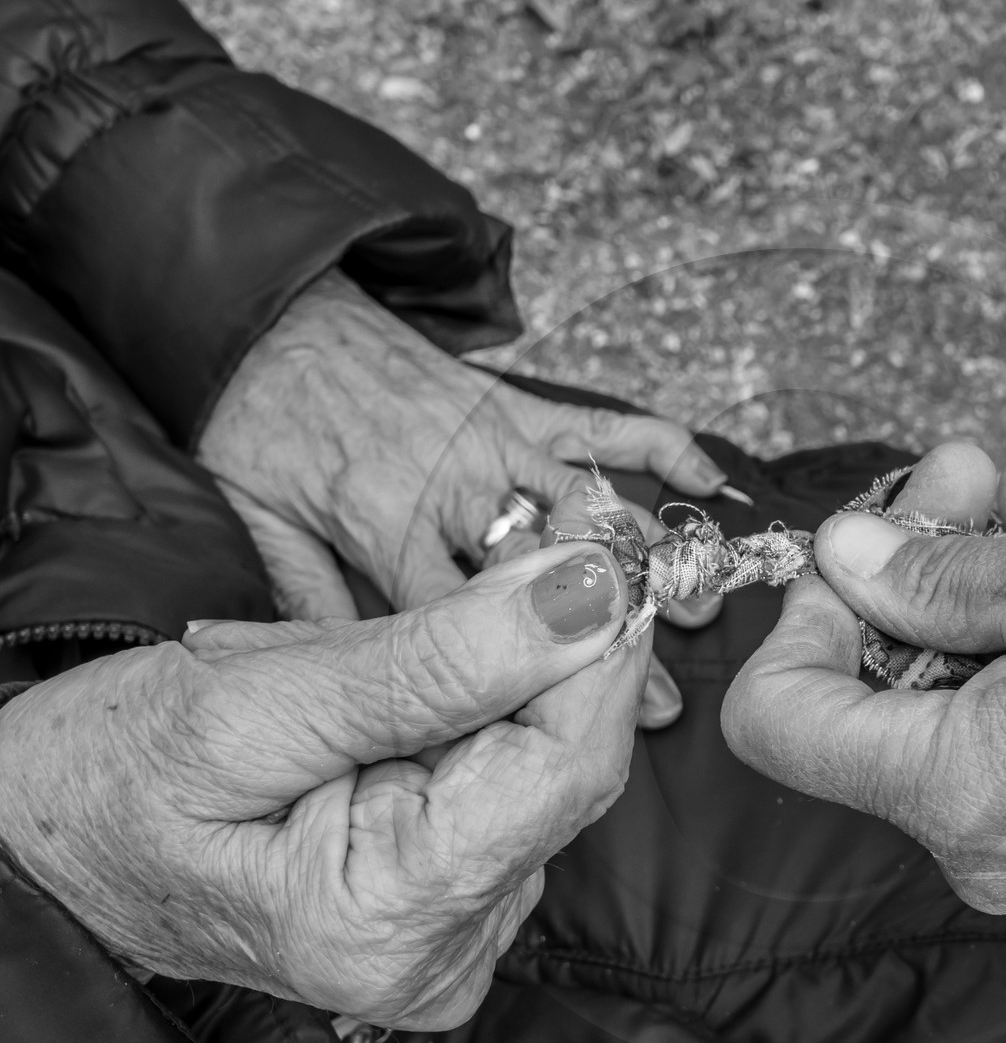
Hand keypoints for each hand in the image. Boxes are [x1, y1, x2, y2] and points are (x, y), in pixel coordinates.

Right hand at [0, 541, 646, 1028]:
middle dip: (533, 655)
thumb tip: (588, 599)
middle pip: (561, 773)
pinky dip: (456, 721)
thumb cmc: (100, 784)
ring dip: (476, 685)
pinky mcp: (446, 911)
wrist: (32, 850)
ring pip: (533, 770)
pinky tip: (365, 706)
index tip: (597, 546)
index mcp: (386, 926)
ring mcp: (447, 942)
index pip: (565, 771)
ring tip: (345, 663)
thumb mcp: (250, 699)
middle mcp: (439, 958)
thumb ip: (433, 661)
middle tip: (487, 562)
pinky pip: (497, 788)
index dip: (597, 647)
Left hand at [198, 266, 720, 726]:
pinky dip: (658, 443)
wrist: (267, 320)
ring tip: (700, 606)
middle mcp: (454, 481)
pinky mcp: (516, 403)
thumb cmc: (264, 432)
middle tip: (663, 695)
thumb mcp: (260, 526)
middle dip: (608, 632)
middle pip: (548, 567)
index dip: (525, 674)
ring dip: (650, 554)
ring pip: (590, 501)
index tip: (578, 722)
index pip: (464, 616)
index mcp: (386, 522)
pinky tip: (707, 482)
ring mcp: (493, 437)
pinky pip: (598, 423)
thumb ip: (314, 602)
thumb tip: (354, 681)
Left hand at [724, 472, 1005, 919]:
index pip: (774, 719)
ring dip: (959, 612)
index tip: (868, 543)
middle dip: (897, 581)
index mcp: (953, 791)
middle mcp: (972, 847)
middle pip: (858, 708)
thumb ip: (937, 572)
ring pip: (932, 720)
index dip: (800, 617)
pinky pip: (997, 748)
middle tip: (964, 476)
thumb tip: (843, 555)